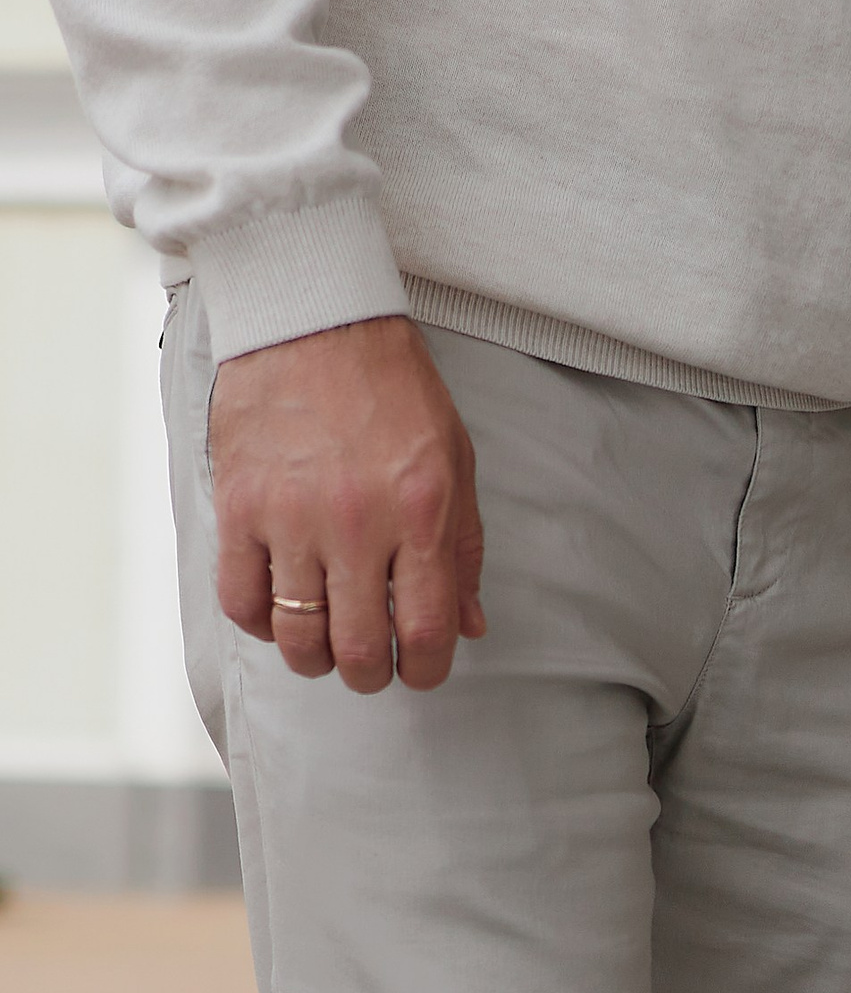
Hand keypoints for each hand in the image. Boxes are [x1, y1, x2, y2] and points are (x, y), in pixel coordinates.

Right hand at [209, 316, 484, 695]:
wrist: (312, 318)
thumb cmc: (391, 388)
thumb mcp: (453, 462)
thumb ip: (461, 550)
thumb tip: (468, 626)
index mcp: (421, 515)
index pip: (427, 631)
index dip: (427, 670)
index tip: (421, 671)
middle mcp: (356, 524)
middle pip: (359, 648)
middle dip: (370, 675)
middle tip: (370, 665)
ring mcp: (292, 518)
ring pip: (298, 635)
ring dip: (314, 658)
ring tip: (324, 645)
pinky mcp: (239, 506)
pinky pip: (241, 599)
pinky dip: (261, 621)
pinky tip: (279, 609)